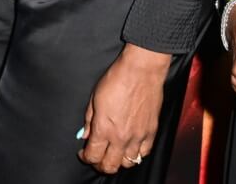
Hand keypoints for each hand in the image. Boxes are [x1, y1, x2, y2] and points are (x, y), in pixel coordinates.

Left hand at [80, 45, 171, 173]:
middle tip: (97, 157)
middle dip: (100, 165)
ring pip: (128, 163)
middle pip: (109, 166)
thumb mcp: (94, 98)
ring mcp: (138, 136)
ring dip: (119, 160)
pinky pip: (144, 153)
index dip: (85, 157)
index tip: (84, 153)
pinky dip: (136, 153)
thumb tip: (85, 135)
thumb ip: (89, 120)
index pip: (93, 156)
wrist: (141, 71)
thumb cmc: (116, 79)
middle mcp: (121, 137)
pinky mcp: (151, 132)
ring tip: (114, 152)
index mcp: (104, 129)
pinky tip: (131, 146)